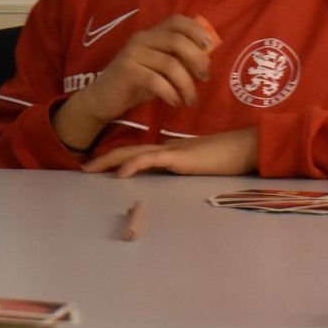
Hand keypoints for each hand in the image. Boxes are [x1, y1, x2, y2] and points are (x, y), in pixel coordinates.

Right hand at [53, 15, 218, 151]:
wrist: (102, 98)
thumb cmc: (135, 84)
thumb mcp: (159, 69)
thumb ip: (177, 60)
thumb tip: (205, 59)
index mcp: (151, 34)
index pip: (177, 20)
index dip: (196, 30)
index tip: (209, 47)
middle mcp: (142, 39)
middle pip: (177, 40)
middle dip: (197, 59)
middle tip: (204, 78)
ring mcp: (133, 54)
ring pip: (170, 63)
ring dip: (186, 84)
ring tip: (190, 99)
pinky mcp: (127, 71)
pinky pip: (155, 80)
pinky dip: (170, 92)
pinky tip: (175, 102)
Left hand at [81, 128, 258, 177]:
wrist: (245, 148)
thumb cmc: (226, 159)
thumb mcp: (197, 167)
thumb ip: (182, 169)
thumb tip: (169, 179)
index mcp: (168, 152)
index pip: (135, 154)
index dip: (114, 159)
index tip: (96, 167)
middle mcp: (164, 149)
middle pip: (126, 151)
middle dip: (102, 159)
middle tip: (82, 168)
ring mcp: (171, 152)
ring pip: (132, 153)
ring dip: (109, 161)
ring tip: (90, 170)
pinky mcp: (179, 158)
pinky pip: (151, 160)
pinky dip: (133, 165)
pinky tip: (120, 174)